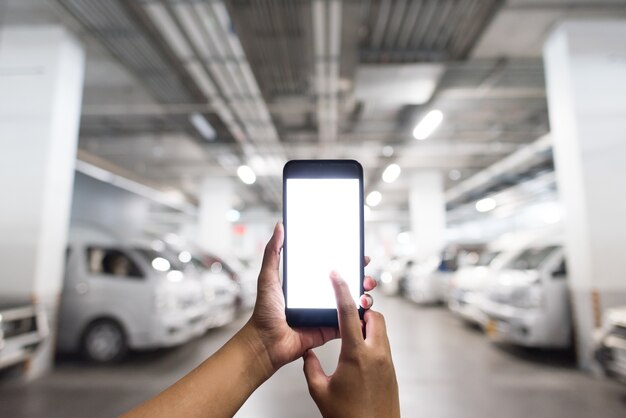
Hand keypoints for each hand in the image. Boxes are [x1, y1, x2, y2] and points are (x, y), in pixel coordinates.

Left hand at [243, 222, 376, 374]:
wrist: (266, 343)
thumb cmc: (264, 312)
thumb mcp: (268, 277)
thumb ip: (273, 252)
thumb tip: (280, 226)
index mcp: (307, 284)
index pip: (332, 268)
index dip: (347, 261)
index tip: (359, 255)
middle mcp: (319, 297)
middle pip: (347, 283)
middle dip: (361, 278)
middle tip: (366, 275)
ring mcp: (326, 313)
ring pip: (352, 302)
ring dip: (364, 295)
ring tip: (366, 290)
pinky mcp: (329, 329)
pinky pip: (349, 322)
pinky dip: (360, 316)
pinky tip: (365, 309)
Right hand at [303, 272, 399, 417]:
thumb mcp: (320, 391)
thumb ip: (310, 368)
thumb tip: (307, 354)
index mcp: (356, 354)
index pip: (348, 312)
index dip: (341, 289)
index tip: (337, 275)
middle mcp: (376, 354)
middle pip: (374, 315)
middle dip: (361, 309)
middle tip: (346, 314)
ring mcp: (387, 362)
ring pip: (381, 330)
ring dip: (367, 326)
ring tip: (349, 336)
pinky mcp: (392, 372)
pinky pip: (383, 345)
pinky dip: (371, 341)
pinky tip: (357, 355)